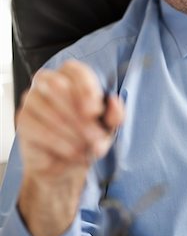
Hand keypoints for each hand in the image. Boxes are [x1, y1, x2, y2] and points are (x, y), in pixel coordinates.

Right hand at [17, 60, 123, 235]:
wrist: (65, 165)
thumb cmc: (87, 139)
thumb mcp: (108, 128)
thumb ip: (113, 114)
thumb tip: (115, 104)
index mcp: (69, 80)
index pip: (75, 70)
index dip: (86, 87)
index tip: (96, 109)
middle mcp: (47, 86)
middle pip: (62, 92)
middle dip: (83, 120)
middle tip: (99, 141)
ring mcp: (32, 104)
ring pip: (50, 113)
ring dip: (73, 135)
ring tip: (90, 151)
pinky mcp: (23, 124)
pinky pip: (39, 132)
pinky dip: (59, 145)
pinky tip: (72, 155)